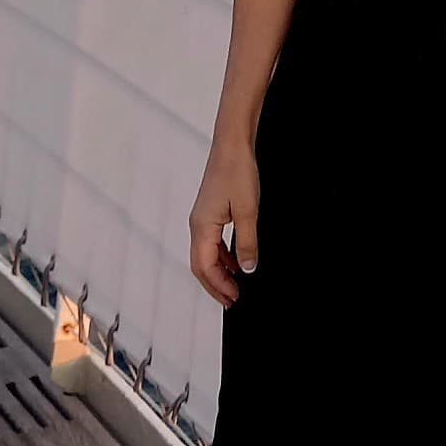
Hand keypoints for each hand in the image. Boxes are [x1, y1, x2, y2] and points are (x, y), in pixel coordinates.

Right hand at [189, 142, 259, 304]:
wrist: (232, 145)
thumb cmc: (236, 173)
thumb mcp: (248, 212)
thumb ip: (246, 243)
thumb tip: (247, 269)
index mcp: (201, 227)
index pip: (205, 268)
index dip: (219, 286)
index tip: (234, 299)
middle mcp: (197, 225)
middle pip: (201, 265)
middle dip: (216, 285)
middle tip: (233, 300)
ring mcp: (202, 218)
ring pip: (206, 255)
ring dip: (219, 272)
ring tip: (235, 284)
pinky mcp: (210, 212)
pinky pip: (212, 242)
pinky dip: (222, 256)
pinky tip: (236, 259)